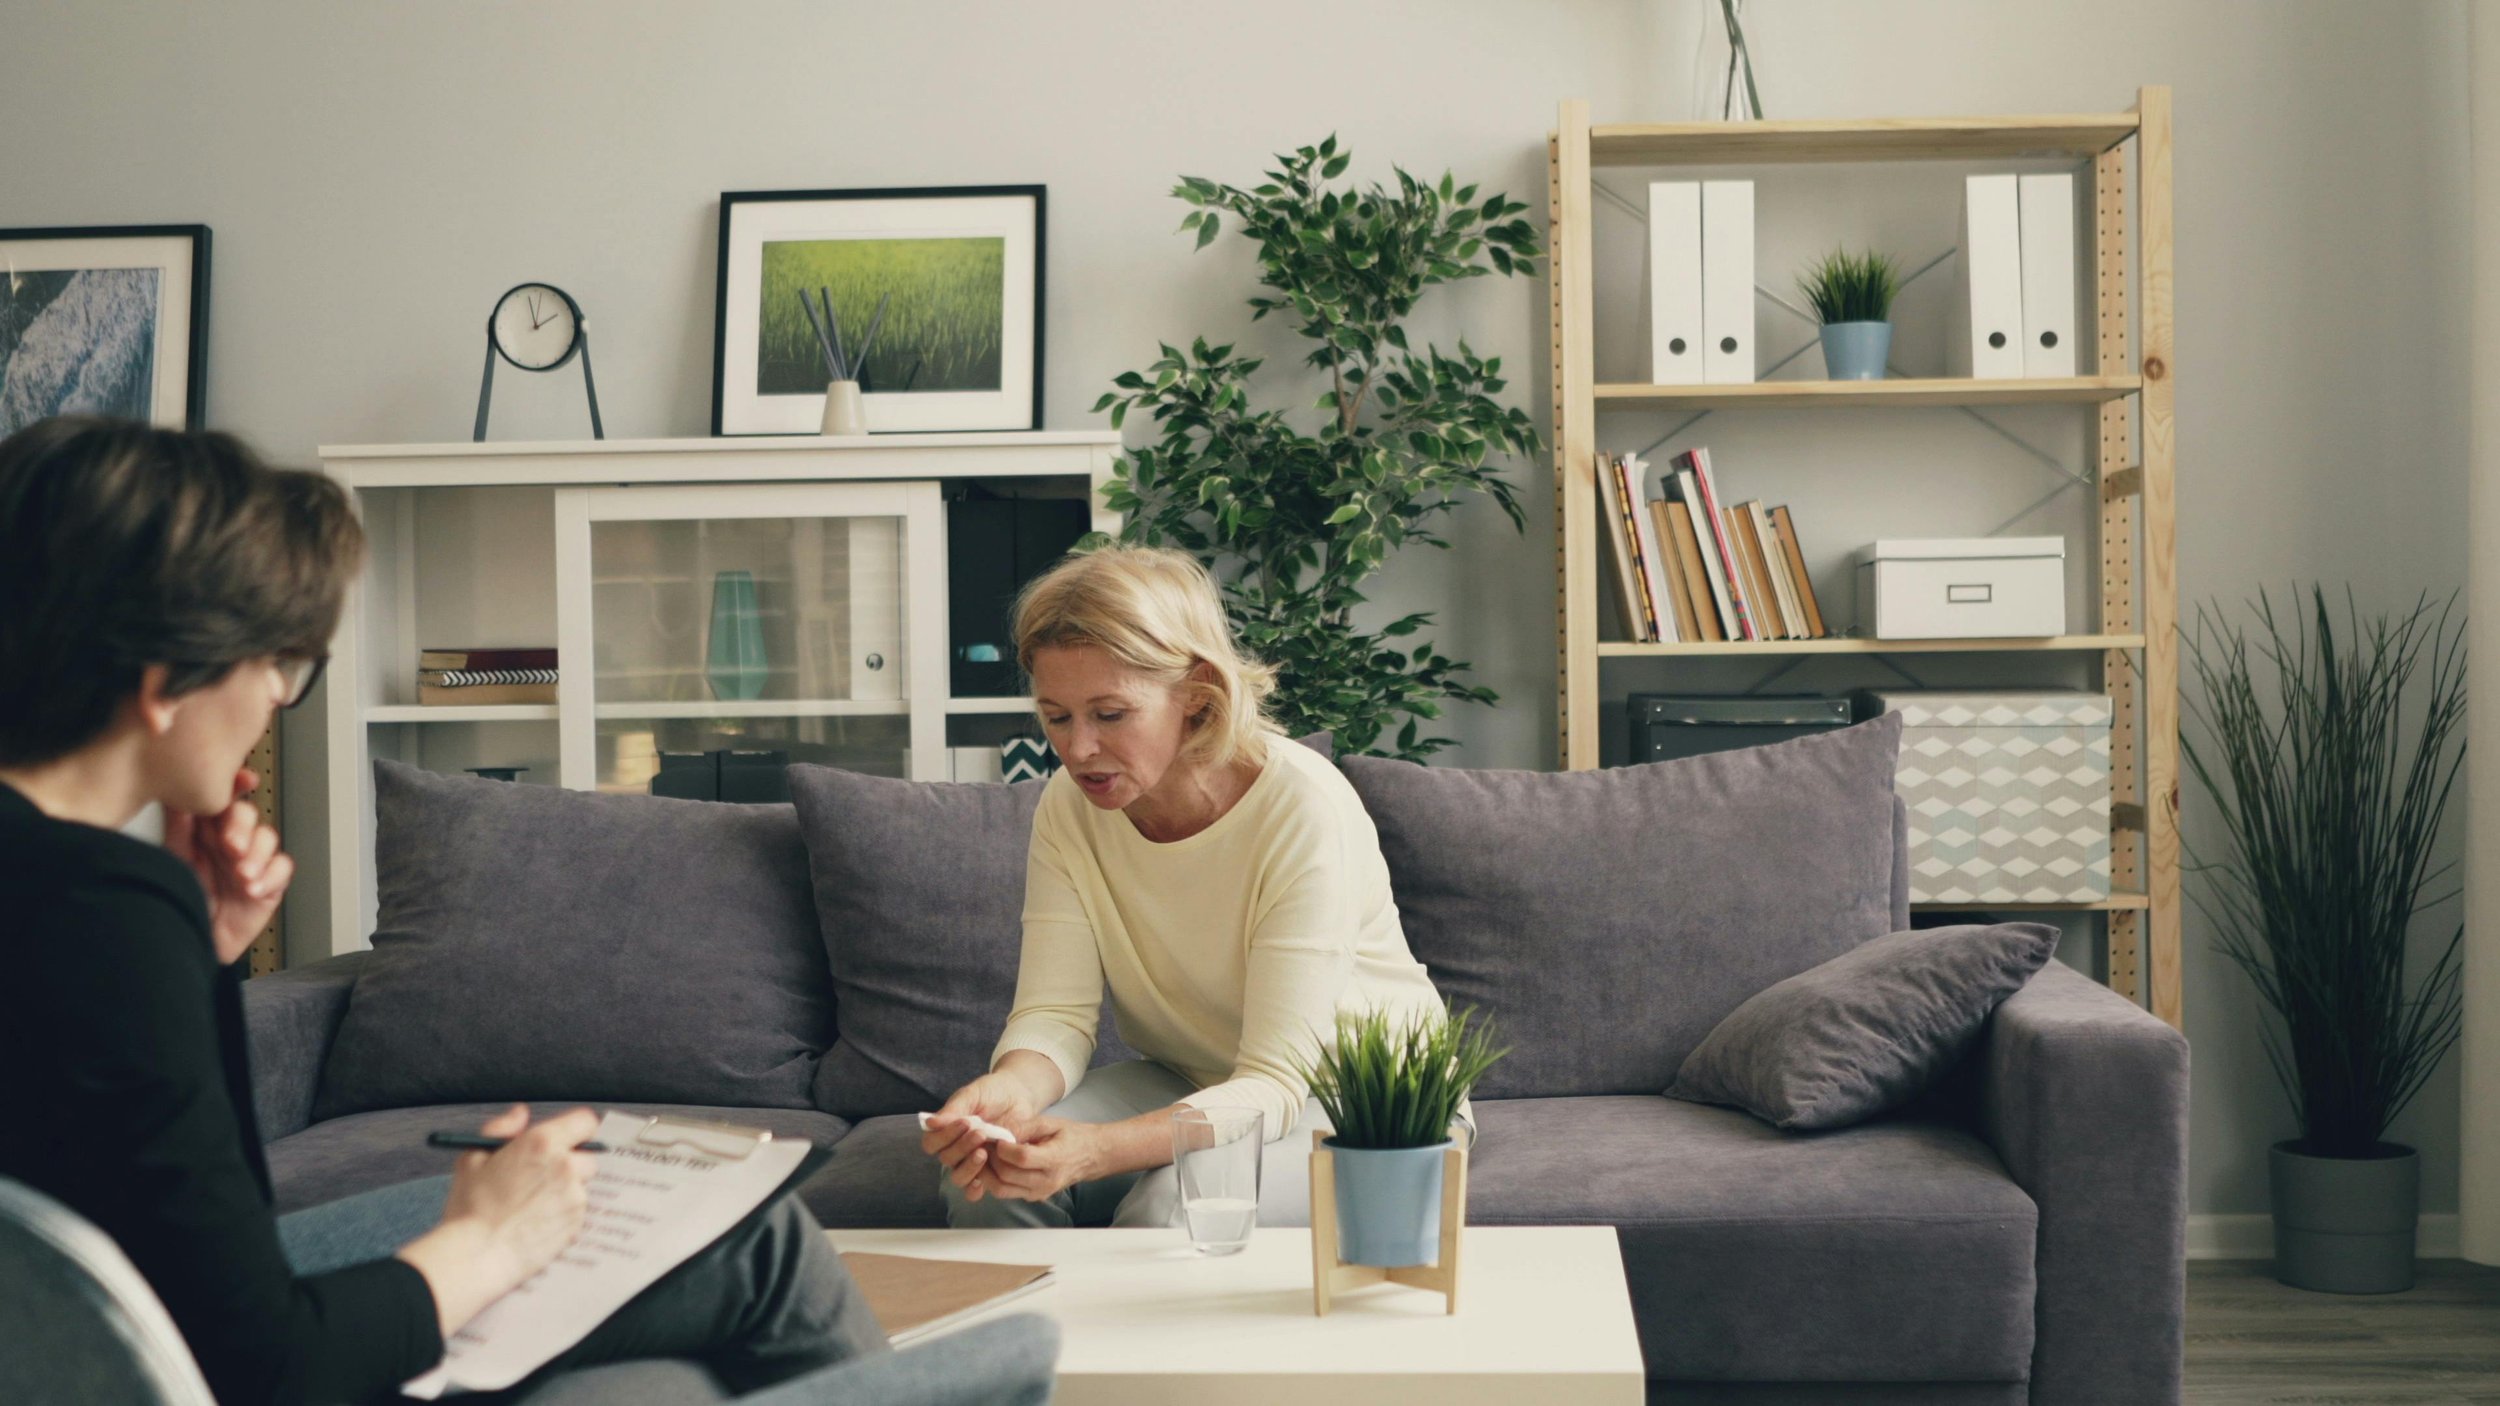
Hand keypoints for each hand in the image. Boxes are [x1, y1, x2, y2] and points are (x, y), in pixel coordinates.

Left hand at [162, 768, 290, 965]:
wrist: (187, 942)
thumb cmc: (177, 901)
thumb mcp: (172, 858)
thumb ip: (179, 825)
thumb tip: (181, 792)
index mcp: (206, 830)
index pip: (225, 799)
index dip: (236, 785)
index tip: (244, 779)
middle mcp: (231, 841)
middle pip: (249, 815)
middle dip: (242, 827)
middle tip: (231, 845)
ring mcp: (252, 860)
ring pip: (268, 838)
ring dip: (256, 854)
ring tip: (241, 874)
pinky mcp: (270, 883)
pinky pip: (282, 868)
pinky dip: (270, 876)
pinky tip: (253, 888)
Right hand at [441, 1105, 599, 1288]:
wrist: (476, 1255)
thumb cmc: (469, 1207)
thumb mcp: (473, 1157)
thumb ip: (501, 1128)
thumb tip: (522, 1114)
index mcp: (542, 1143)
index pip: (585, 1122)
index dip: (577, 1130)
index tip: (567, 1139)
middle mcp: (566, 1166)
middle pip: (588, 1156)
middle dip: (571, 1163)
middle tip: (542, 1178)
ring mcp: (575, 1197)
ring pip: (581, 1186)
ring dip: (566, 1191)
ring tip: (533, 1206)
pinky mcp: (577, 1224)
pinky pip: (577, 1213)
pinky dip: (563, 1215)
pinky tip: (537, 1223)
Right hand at [923, 1075, 1039, 1200]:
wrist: (1019, 1096)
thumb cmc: (992, 1092)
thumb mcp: (973, 1094)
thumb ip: (954, 1108)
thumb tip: (929, 1122)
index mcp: (945, 1130)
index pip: (932, 1143)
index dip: (945, 1137)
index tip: (965, 1122)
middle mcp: (955, 1148)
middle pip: (946, 1160)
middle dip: (961, 1148)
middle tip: (981, 1134)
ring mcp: (970, 1161)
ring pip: (958, 1177)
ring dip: (968, 1167)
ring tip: (984, 1152)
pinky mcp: (988, 1171)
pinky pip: (973, 1190)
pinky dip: (975, 1189)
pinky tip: (982, 1181)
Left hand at [981, 1116, 1096, 1202]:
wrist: (1091, 1156)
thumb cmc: (1072, 1137)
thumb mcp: (1051, 1123)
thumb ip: (1025, 1126)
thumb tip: (998, 1129)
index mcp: (1054, 1160)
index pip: (1022, 1158)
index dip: (1003, 1147)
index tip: (995, 1136)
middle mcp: (1046, 1181)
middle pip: (1007, 1176)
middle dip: (989, 1159)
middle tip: (983, 1144)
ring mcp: (1039, 1193)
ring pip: (1001, 1189)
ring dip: (987, 1172)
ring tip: (984, 1155)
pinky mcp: (1033, 1197)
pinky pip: (1006, 1192)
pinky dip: (994, 1179)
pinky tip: (993, 1164)